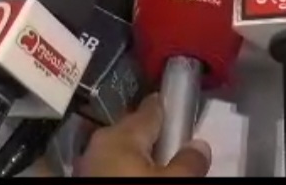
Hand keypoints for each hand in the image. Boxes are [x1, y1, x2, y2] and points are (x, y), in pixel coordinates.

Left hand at [73, 94, 210, 176]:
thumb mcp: (172, 183)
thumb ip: (189, 162)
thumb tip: (199, 145)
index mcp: (120, 134)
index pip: (152, 108)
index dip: (171, 109)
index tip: (184, 111)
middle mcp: (99, 143)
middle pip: (136, 132)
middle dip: (156, 139)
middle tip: (178, 149)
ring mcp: (88, 166)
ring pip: (123, 154)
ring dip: (141, 160)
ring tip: (161, 172)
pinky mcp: (85, 181)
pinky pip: (112, 170)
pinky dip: (126, 173)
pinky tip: (139, 180)